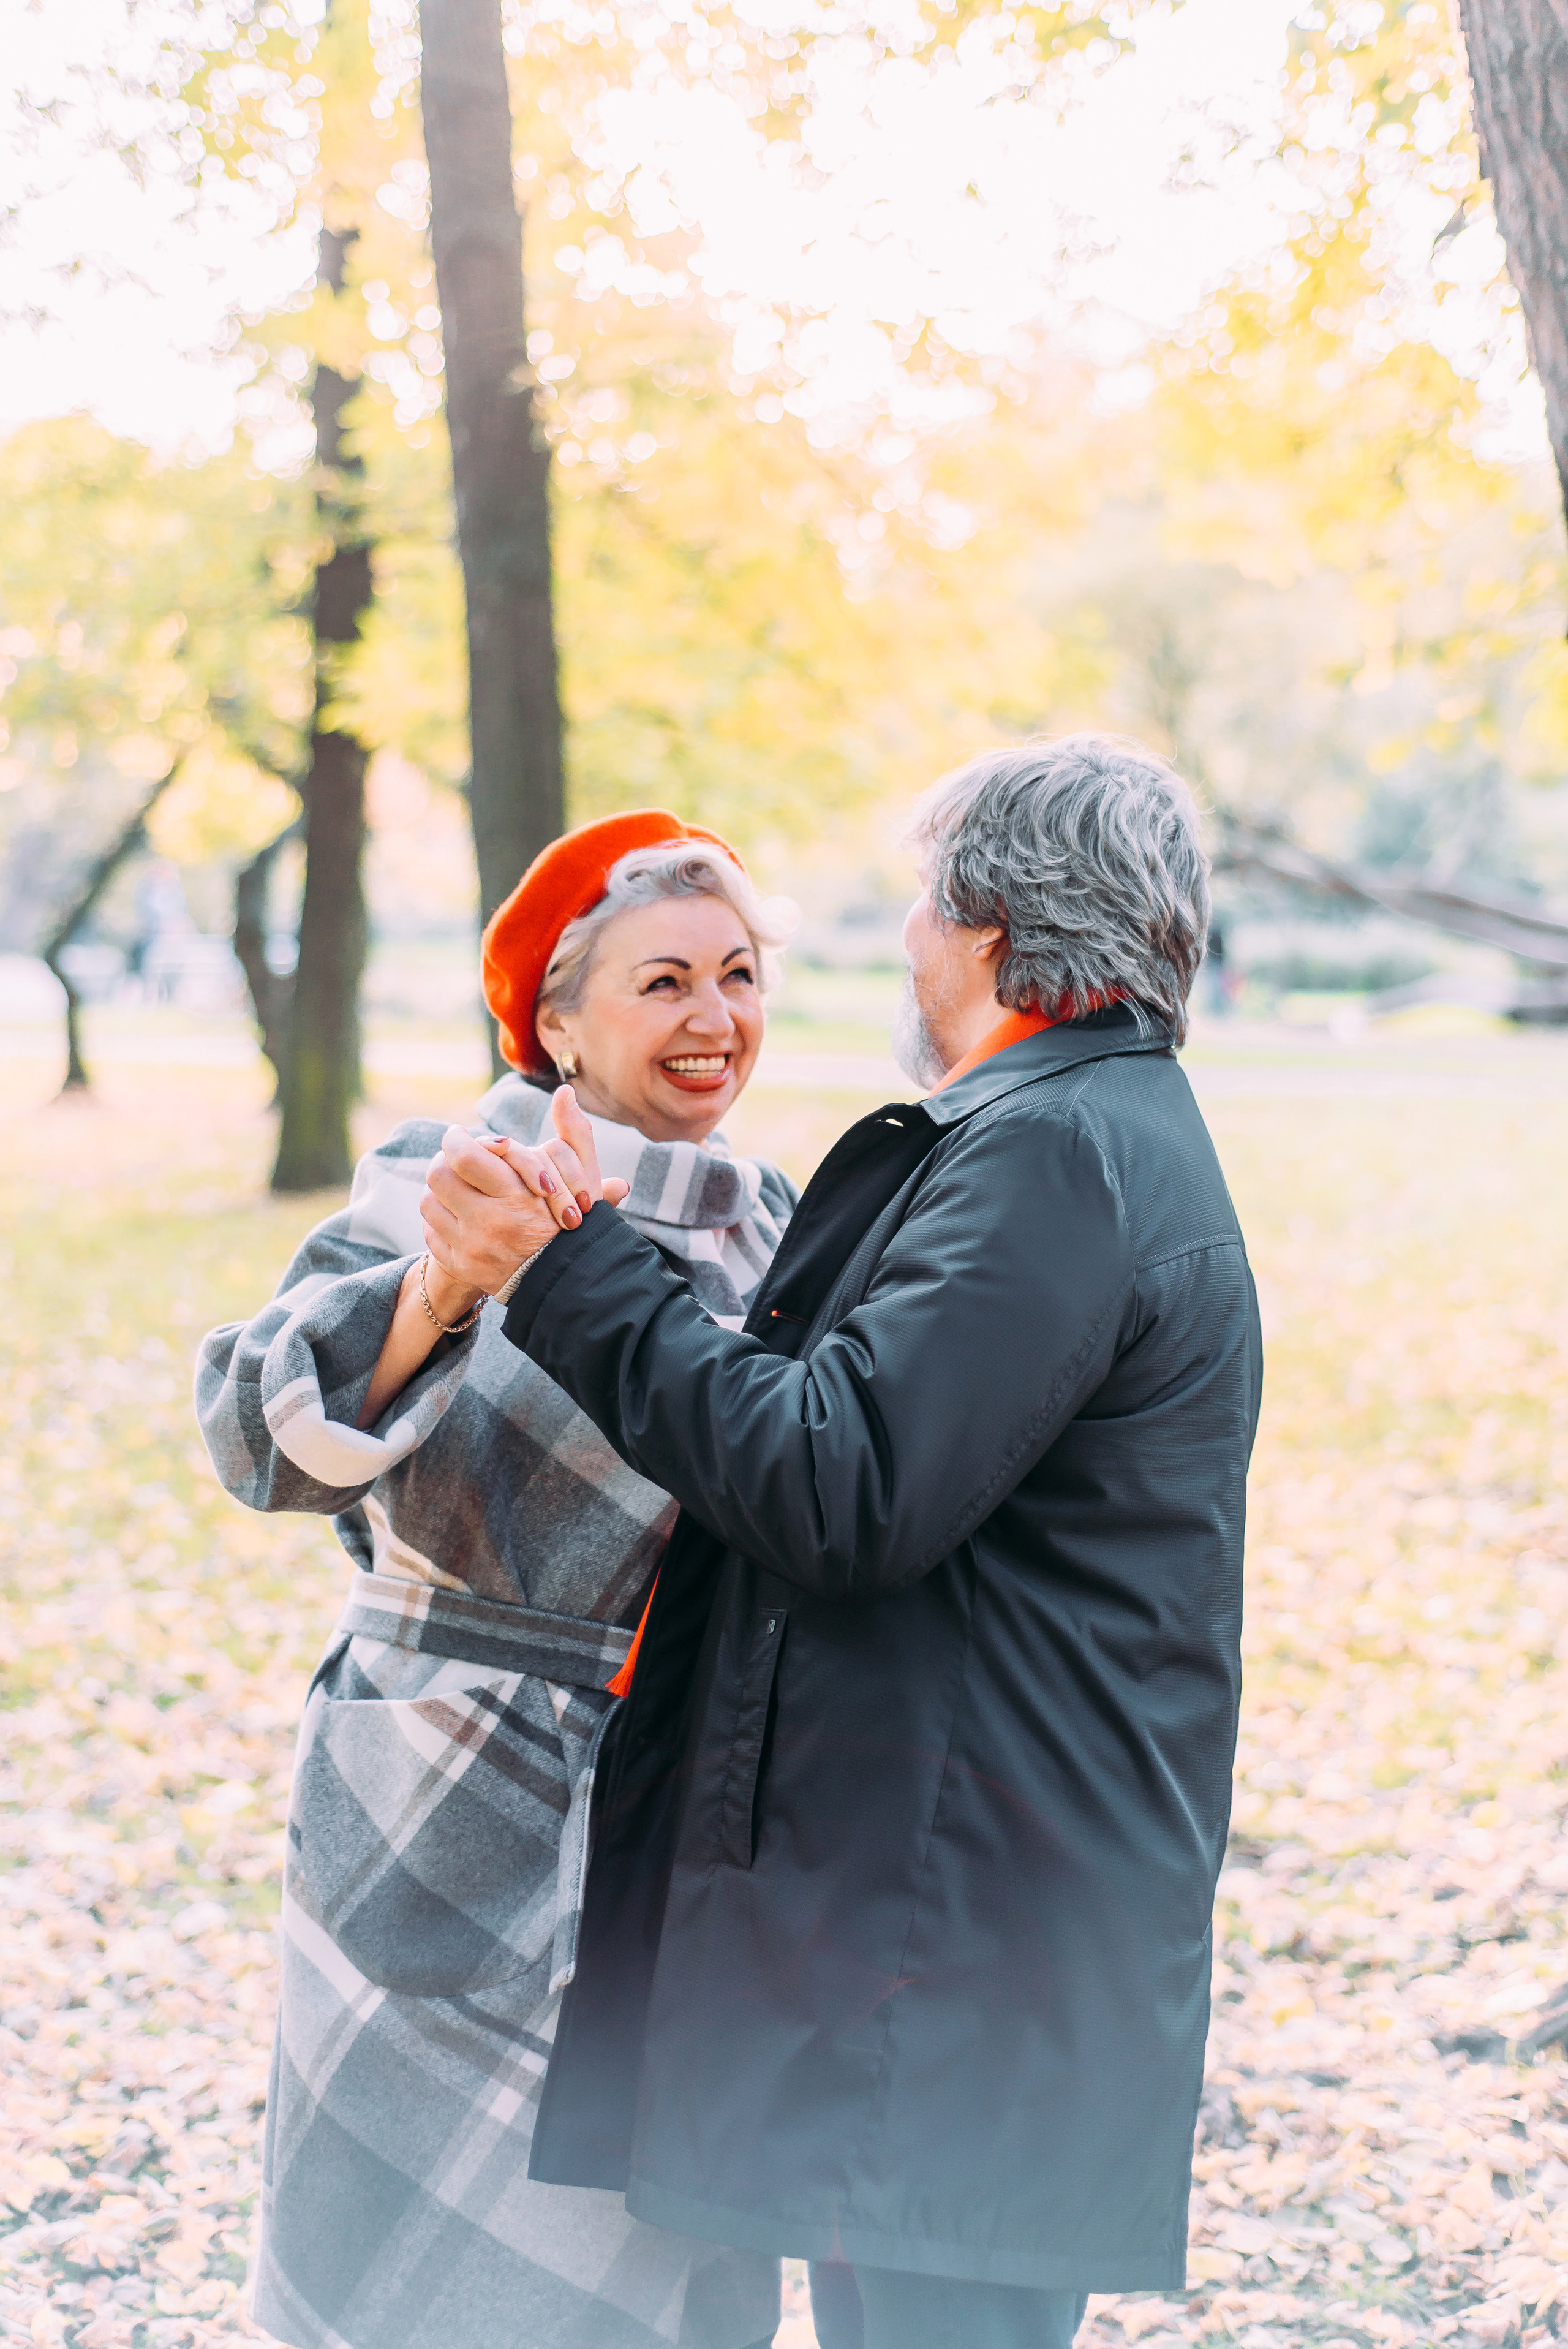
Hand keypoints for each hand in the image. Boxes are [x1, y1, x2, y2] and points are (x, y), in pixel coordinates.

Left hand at [420, 1090, 628, 1295]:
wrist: (569, 1280)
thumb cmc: (574, 1221)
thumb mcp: (582, 1176)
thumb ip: (575, 1132)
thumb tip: (565, 1092)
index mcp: (518, 1196)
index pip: (464, 1156)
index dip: (456, 1139)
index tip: (459, 1135)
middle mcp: (491, 1223)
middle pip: (438, 1175)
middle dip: (444, 1161)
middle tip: (453, 1158)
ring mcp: (472, 1248)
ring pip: (429, 1202)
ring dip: (439, 1190)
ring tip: (456, 1185)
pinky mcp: (461, 1266)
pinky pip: (431, 1232)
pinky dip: (440, 1219)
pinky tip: (457, 1213)